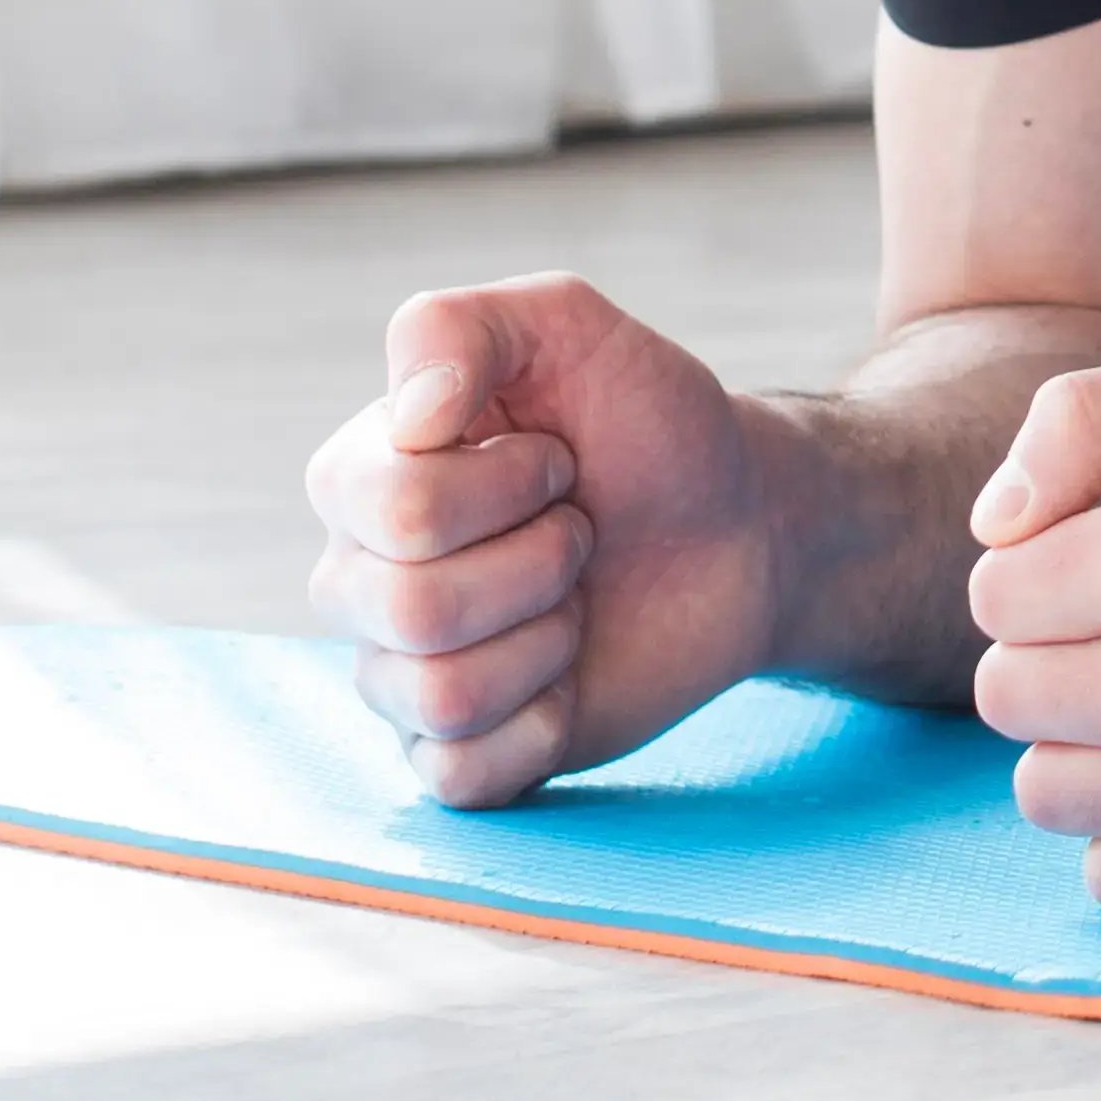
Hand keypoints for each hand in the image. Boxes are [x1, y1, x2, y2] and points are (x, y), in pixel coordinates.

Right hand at [303, 272, 789, 806]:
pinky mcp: (454, 753)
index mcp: (361, 476)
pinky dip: (542, 726)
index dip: (508, 483)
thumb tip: (412, 414)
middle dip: (543, 560)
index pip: (393, 508)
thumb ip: (462, 326)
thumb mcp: (571, 328)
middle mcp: (357, 579)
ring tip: (575, 598)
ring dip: (550, 638)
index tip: (558, 456)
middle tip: (580, 531)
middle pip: (411, 609)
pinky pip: (460, 773)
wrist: (743, 528)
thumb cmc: (651, 425)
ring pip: (442, 694)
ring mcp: (400, 672)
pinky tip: (567, 678)